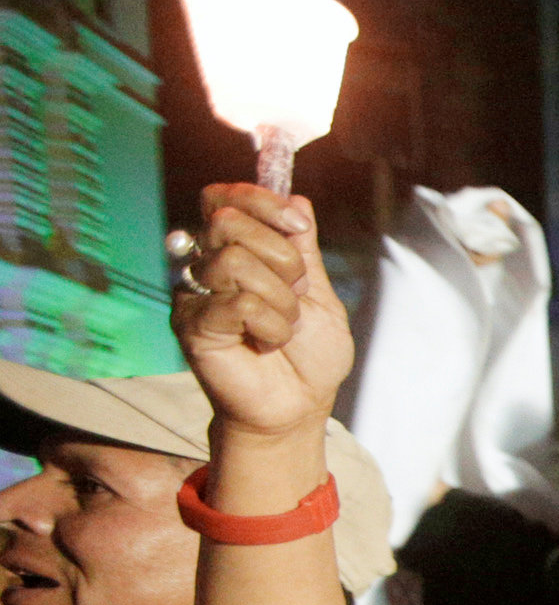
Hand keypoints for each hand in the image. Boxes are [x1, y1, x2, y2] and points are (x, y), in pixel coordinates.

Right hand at [177, 182, 355, 442]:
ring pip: (234, 260)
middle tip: (295, 293)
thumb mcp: (320, 293)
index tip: (298, 226)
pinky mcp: (191, 325)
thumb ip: (304, 249)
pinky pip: (236, 302)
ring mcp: (195, 295)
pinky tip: (268, 343)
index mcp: (236, 251)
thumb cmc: (309, 356)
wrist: (299, 406)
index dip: (259, 200)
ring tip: (283, 327)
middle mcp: (207, 266)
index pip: (224, 198)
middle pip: (227, 220)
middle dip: (279, 255)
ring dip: (280, 297)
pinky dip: (270, 324)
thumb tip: (298, 200)